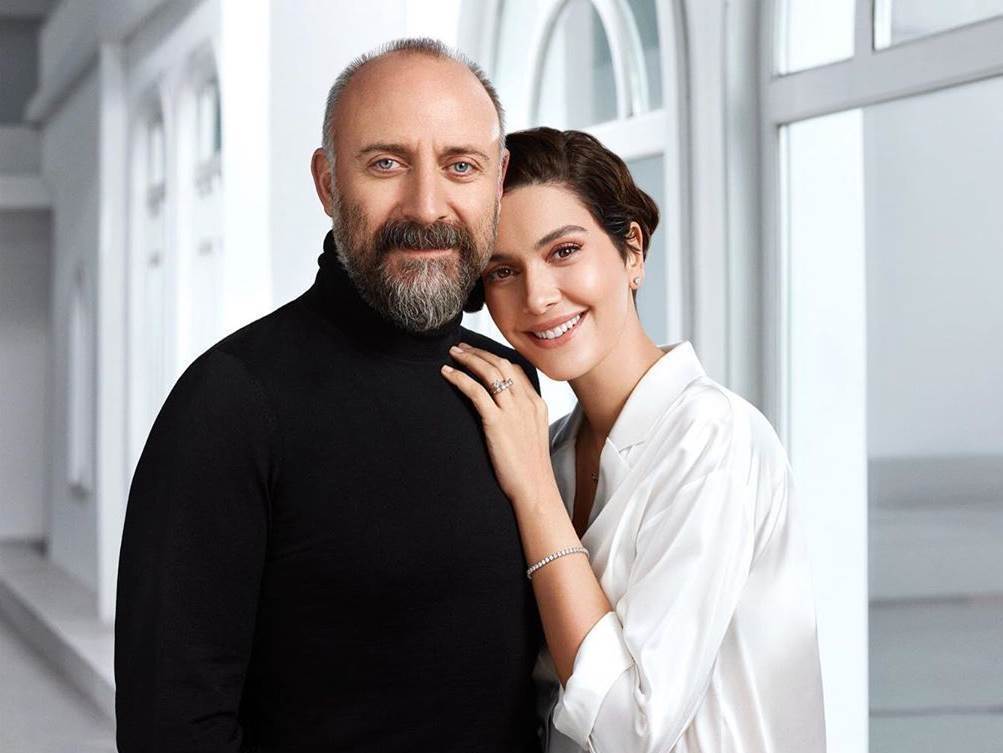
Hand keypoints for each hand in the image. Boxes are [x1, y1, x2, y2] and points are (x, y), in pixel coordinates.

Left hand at [441, 343, 556, 505]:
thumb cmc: (531, 468)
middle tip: (461, 347)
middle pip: (501, 364)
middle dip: (479, 353)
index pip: (515, 369)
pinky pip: (476, 391)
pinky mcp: (497, 422)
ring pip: (489, 372)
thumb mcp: (533, 436)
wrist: (535, 488)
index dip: (494, 357)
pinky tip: (448, 373)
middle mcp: (526, 402)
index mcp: (536, 404)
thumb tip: (507, 413)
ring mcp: (513, 411)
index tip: (479, 353)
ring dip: (468, 359)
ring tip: (453, 354)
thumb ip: (523, 418)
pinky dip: (460, 378)